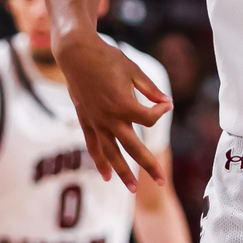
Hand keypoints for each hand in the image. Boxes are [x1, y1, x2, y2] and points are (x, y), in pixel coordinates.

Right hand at [58, 30, 169, 186]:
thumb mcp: (134, 70)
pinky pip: (93, 146)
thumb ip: (151, 89)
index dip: (161, 112)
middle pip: (133, 147)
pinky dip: (100, 161)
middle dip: (149, 164)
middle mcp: (110, 118)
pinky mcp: (86, 121)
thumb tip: (166, 102)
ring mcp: (96, 122)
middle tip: (161, 181)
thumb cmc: (107, 57)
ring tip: (134, 189)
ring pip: (111, 153)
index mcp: (124, 104)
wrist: (76, 53)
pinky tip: (107, 176)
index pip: (149, 119)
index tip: (165, 104)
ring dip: (123, 172)